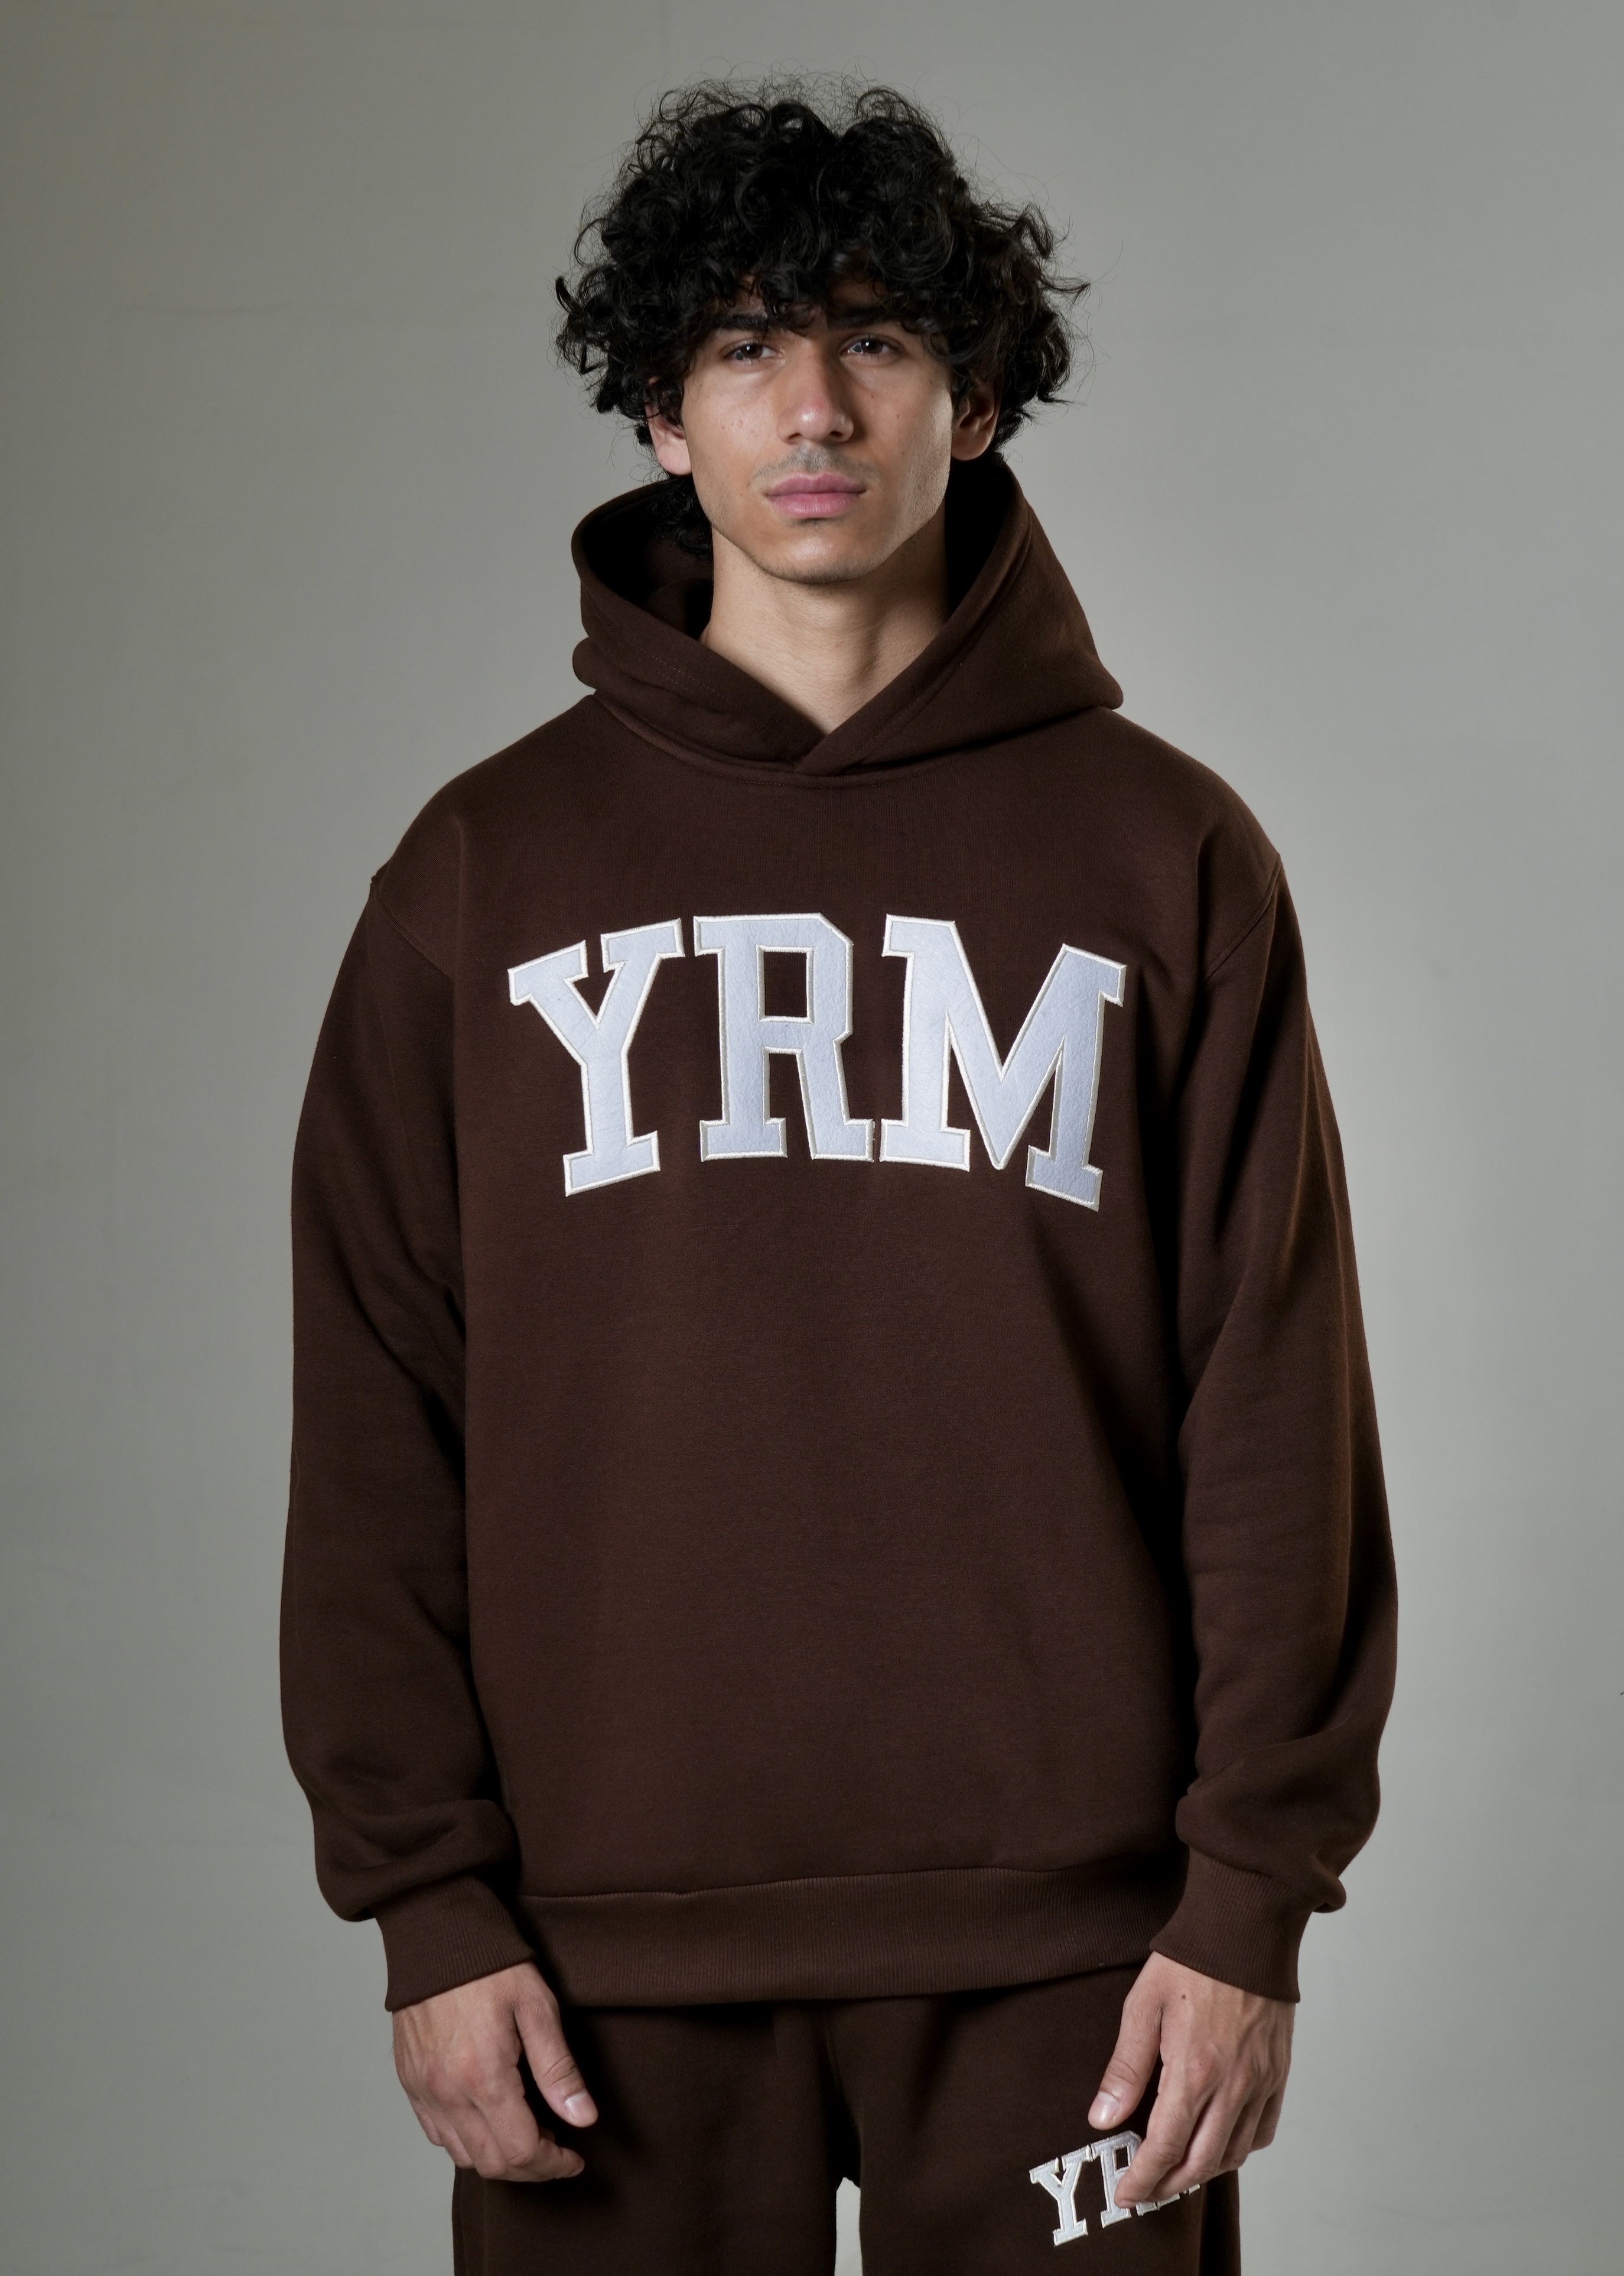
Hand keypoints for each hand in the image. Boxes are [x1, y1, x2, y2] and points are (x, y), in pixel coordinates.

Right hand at [392, 1959, 597, 2181]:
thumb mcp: (537, 2006)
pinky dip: (466, 2140)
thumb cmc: (490, 1962)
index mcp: (482, 2075)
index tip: (575, 2157)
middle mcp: (446, 2091)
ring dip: (498, 2157)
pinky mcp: (409, 2079)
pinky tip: (489, 2118)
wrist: (436, 1931)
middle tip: (557, 2148)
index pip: (521, 2150)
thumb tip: (583, 2118)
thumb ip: (559, 2069)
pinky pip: (436, 2133)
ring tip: (527, 2131)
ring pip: (462, 2156)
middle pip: (491, 2164)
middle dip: (530, 2167)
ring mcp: (422, 2088)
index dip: (554, 2163)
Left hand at [1089, 1953, 1292, 2206]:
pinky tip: (1218, 2143)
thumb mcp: (1142, 2007)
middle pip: (1200, 2162)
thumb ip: (1124, 2069)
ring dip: (1202, 2171)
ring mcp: (1260, 2082)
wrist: (1244, 1930)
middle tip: (1145, 2191)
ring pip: (1233, 2153)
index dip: (1143, 2179)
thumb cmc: (1190, 1963)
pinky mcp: (1277, 2073)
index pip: (1166, 2147)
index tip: (1125, 2195)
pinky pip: (1262, 2130)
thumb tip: (1102, 2118)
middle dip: (1169, 2185)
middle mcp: (1233, 2085)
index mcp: (1194, 2070)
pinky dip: (1238, 2148)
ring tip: (1176, 2171)